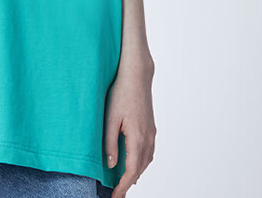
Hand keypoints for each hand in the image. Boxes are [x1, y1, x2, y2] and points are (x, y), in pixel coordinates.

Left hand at [105, 61, 156, 197]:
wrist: (136, 75)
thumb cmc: (121, 93)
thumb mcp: (110, 118)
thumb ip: (110, 142)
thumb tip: (111, 164)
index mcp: (137, 137)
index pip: (132, 170)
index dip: (123, 186)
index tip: (116, 197)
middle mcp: (148, 137)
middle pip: (140, 169)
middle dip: (129, 183)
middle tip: (118, 194)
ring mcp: (151, 132)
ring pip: (146, 161)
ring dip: (136, 173)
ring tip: (124, 182)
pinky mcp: (151, 127)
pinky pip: (148, 151)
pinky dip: (142, 162)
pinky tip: (134, 162)